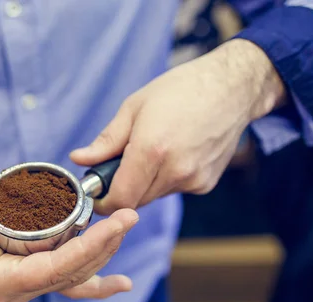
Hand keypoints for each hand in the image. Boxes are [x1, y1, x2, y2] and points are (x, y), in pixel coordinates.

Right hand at [0, 187, 138, 301]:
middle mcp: (19, 290)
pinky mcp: (36, 272)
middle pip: (72, 272)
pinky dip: (96, 281)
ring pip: (76, 273)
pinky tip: (121, 284)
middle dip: (104, 245)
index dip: (87, 250)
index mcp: (1, 285)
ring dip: (104, 252)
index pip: (54, 270)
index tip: (115, 224)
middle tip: (130, 216)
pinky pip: (70, 280)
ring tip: (125, 226)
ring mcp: (29, 284)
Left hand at [71, 39, 285, 214]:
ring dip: (144, 183)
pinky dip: (166, 179)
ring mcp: (193, 180)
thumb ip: (106, 140)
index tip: (96, 194)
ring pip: (153, 196)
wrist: (233, 87)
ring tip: (153, 151)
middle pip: (135, 201)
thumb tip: (79, 159)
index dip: (103, 202)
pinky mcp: (205, 184)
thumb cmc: (181, 90)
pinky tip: (175, 153)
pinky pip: (174, 189)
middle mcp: (174, 171)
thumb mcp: (134, 107)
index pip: (120, 198)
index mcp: (152, 150)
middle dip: (122, 188)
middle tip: (121, 163)